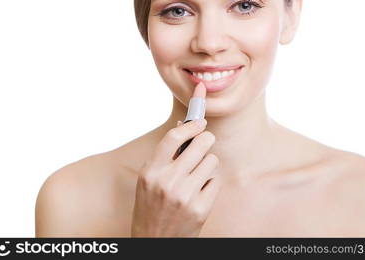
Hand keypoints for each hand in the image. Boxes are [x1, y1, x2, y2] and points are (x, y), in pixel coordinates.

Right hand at [131, 118, 220, 236]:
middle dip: (206, 139)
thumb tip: (183, 126)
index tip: (199, 122)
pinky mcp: (200, 208)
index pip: (173, 137)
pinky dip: (209, 183)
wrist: (154, 242)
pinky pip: (215, 181)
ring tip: (197, 174)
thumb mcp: (149, 179)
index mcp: (151, 172)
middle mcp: (167, 182)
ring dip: (207, 163)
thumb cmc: (151, 206)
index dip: (190, 125)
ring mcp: (185, 196)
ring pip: (211, 161)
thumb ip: (165, 155)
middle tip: (205, 141)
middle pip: (200, 144)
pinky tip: (199, 192)